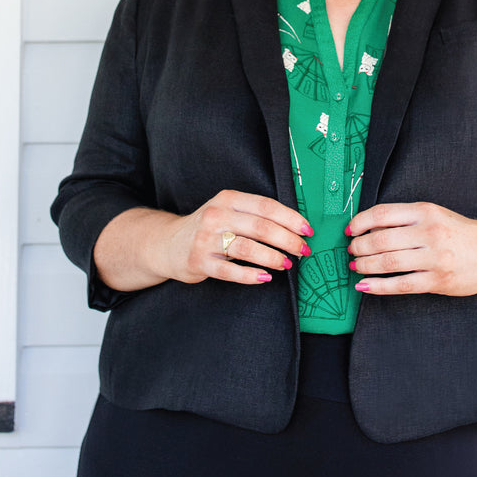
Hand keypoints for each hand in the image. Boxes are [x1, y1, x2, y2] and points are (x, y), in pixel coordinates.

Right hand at [162, 191, 313, 285]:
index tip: (308, 230)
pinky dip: (250, 275)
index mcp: (228, 199)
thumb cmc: (209, 228)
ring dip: (272, 258)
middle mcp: (216, 216)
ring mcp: (206, 239)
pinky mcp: (199, 261)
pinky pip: (229, 271)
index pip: (266, 206)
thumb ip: (255, 214)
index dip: (290, 219)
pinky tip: (265, 278)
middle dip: (287, 240)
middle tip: (303, 251)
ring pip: (247, 249)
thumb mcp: (228, 211)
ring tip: (287, 264)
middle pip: (260, 227)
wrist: (168, 243)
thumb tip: (296, 227)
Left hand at [346, 202, 476, 296]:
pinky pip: (401, 285)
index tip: (350, 230)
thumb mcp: (434, 215)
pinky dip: (378, 286)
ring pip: (388, 262)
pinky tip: (364, 286)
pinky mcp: (438, 281)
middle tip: (352, 251)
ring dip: (365, 266)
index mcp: (426, 212)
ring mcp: (435, 258)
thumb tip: (368, 228)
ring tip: (356, 267)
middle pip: (381, 239)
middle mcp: (430, 233)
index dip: (360, 222)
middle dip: (359, 247)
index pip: (383, 214)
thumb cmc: (459, 233)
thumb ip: (405, 219)